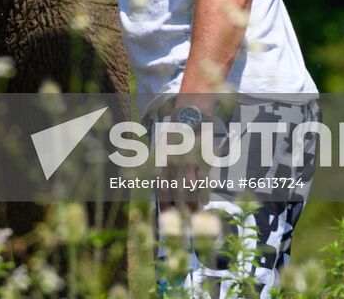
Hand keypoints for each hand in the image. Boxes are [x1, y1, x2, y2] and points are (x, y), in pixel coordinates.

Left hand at [144, 94, 211, 213]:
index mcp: (161, 162)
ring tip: (194, 215)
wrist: (190, 120)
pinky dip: (205, 194)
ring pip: (190, 189)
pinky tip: (205, 203)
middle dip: (178, 209)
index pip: (160, 187)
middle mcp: (174, 164)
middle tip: (180, 223)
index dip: (163, 203)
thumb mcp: (158, 149)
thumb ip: (150, 165)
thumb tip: (138, 180)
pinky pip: (204, 182)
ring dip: (192, 204)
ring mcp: (189, 164)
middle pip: (176, 192)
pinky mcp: (202, 162)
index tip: (165, 217)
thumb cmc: (173, 138)